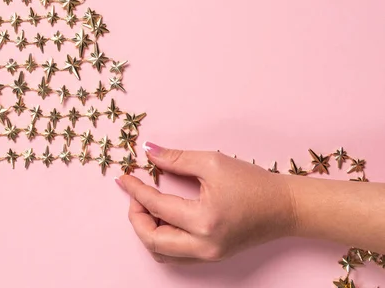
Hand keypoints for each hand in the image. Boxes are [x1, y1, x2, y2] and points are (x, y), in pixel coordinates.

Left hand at [118, 143, 296, 262]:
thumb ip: (176, 158)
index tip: (124, 177)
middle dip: (135, 216)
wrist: (284, 206)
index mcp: (203, 221)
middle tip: (133, 193)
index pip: (157, 207)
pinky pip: (176, 254)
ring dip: (147, 229)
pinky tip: (163, 215)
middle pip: (153, 241)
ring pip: (162, 252)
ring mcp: (208, 255)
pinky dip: (162, 237)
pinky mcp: (212, 256)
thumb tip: (149, 152)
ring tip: (147, 203)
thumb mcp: (212, 162)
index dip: (136, 190)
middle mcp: (204, 245)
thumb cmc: (252, 182)